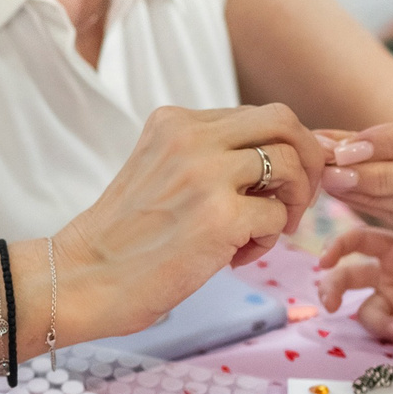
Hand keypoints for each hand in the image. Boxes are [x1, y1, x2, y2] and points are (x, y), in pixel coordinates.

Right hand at [57, 104, 332, 338]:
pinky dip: (268, 240)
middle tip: (298, 197)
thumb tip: (281, 159)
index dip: (285, 146)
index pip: (257, 115)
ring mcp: (207, 175)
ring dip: (291, 203)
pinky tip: (236, 257)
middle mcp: (191, 137)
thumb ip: (209, 155)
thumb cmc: (125, 237)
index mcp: (175, 122)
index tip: (288, 178)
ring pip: (289, 166)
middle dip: (308, 158)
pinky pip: (276, 216)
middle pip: (284, 122)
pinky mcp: (220, 217)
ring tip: (263, 232)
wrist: (84, 278)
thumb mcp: (161, 170)